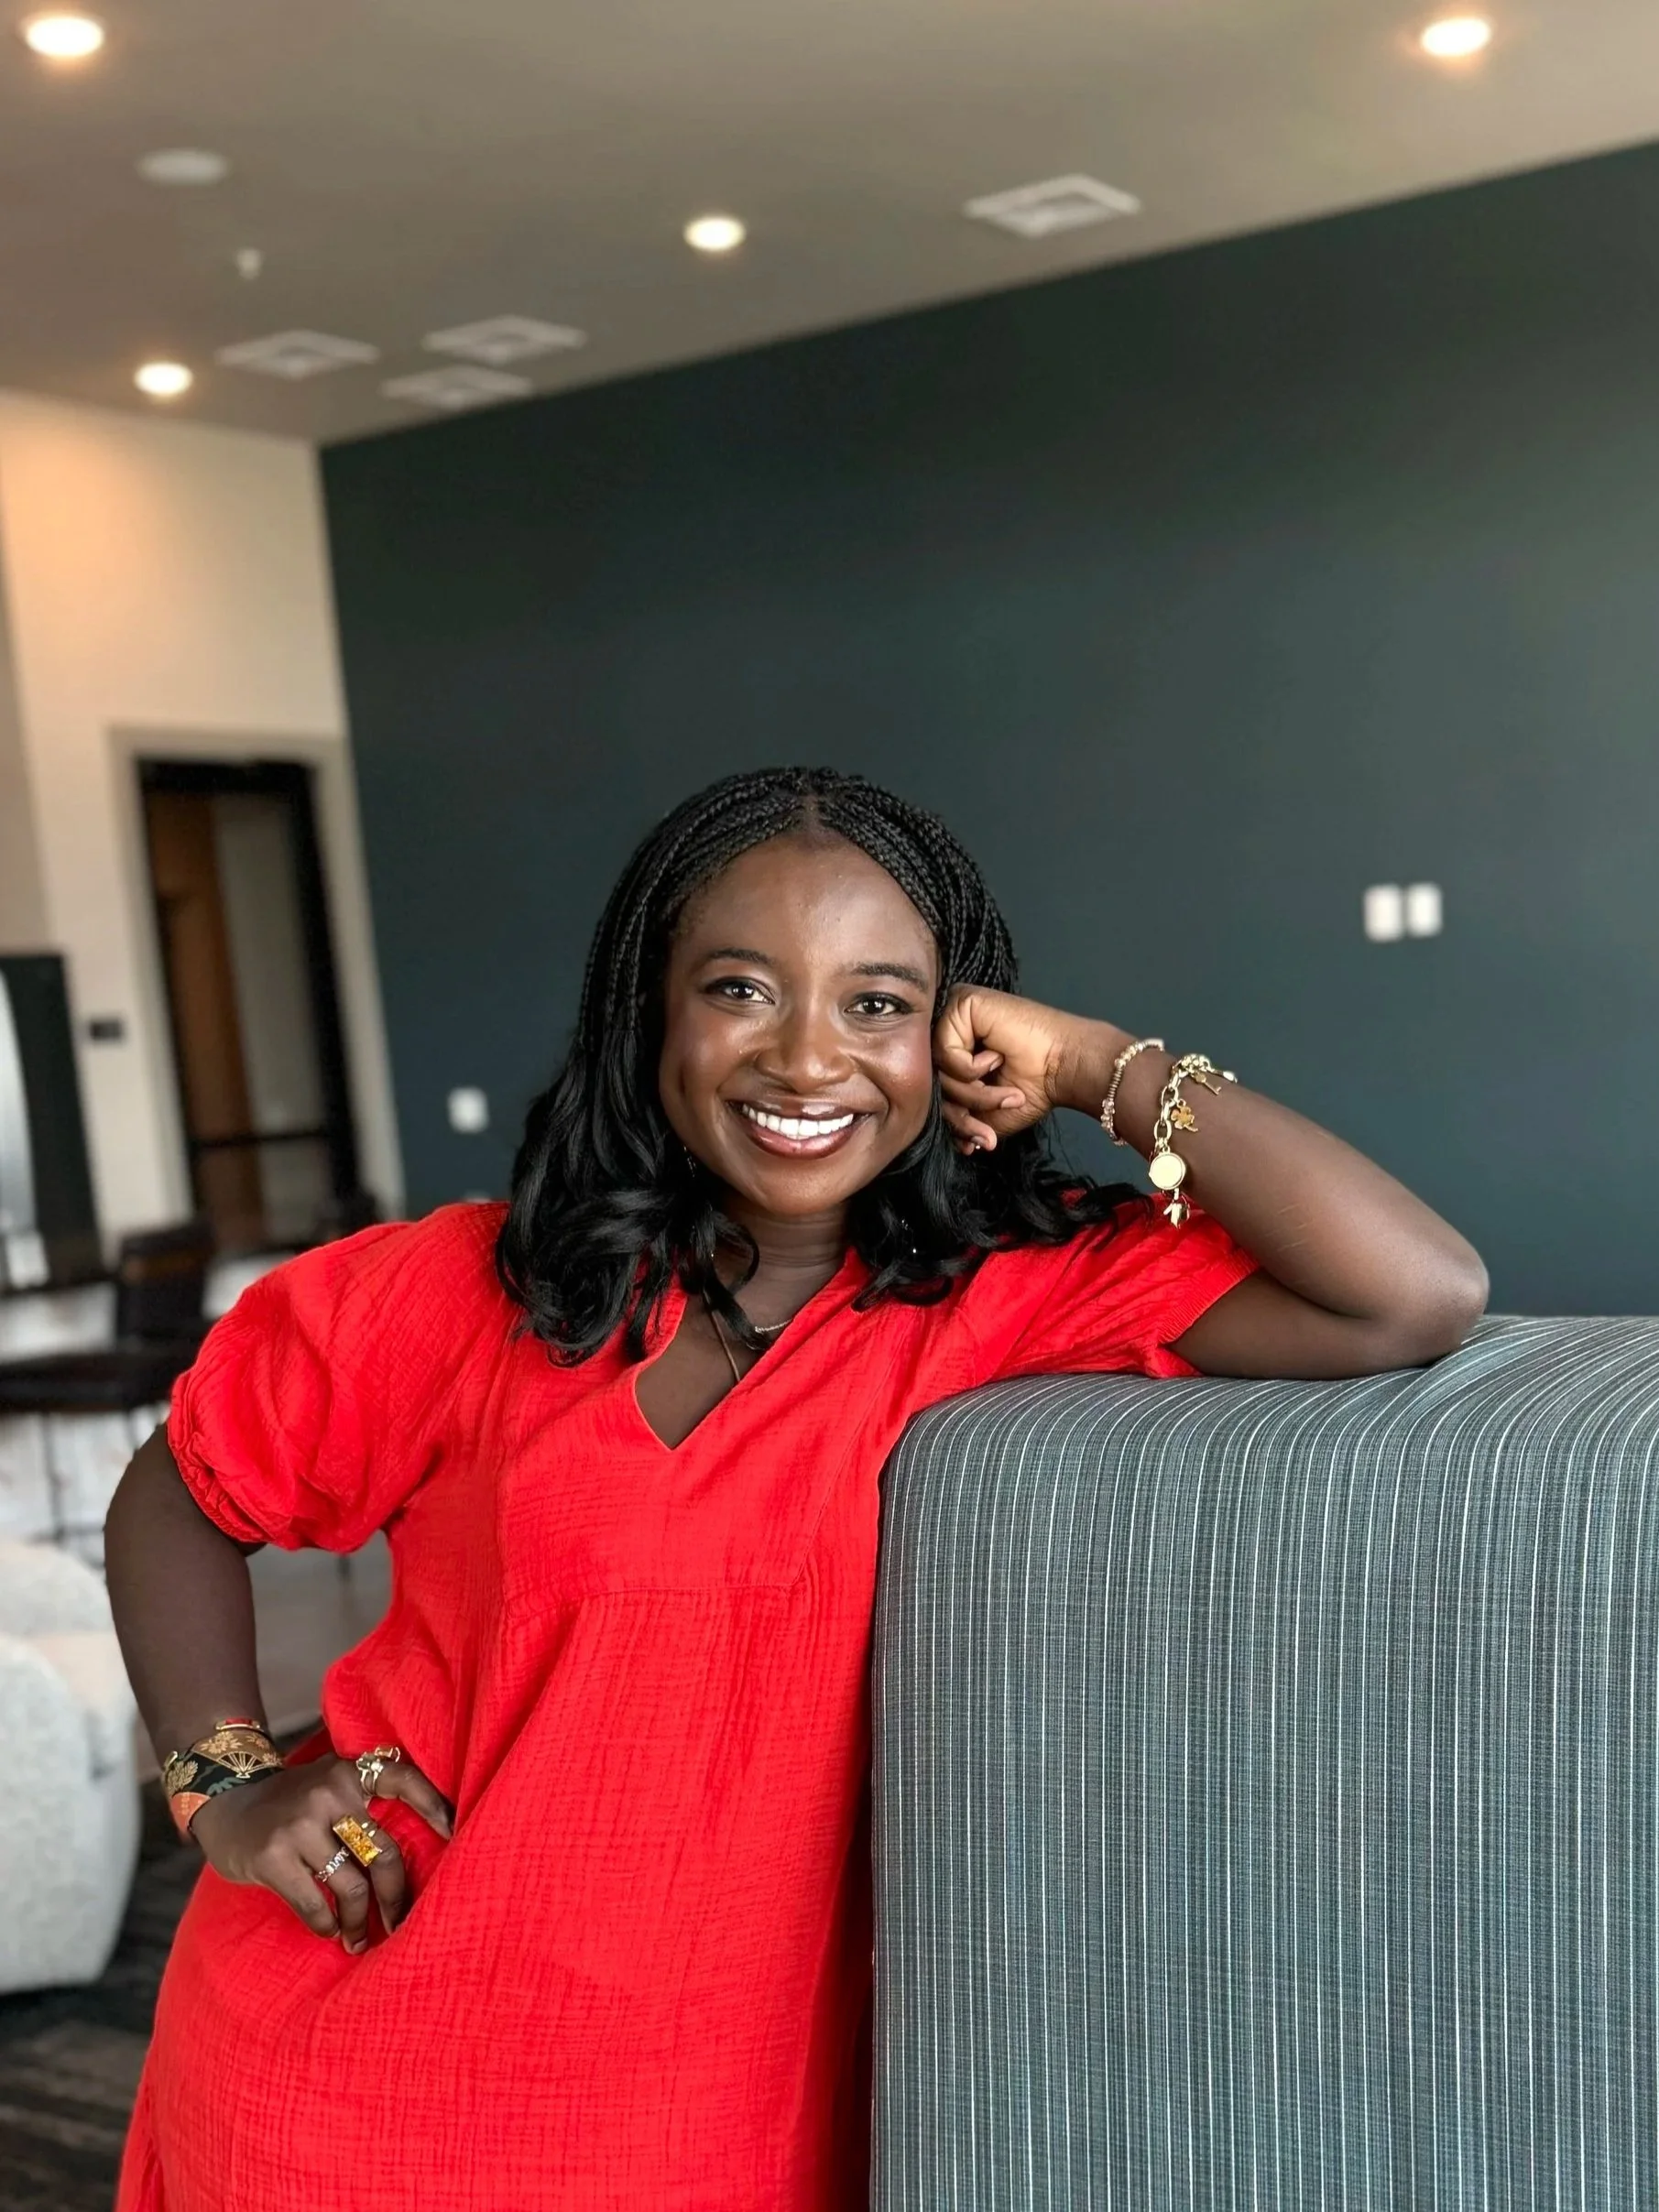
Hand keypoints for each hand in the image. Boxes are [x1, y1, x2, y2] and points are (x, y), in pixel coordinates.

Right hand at [190, 1753, 452, 1953]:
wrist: (226, 1802)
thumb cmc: (291, 1803)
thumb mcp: (329, 1785)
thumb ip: (364, 1805)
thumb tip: (421, 1851)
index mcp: (348, 1773)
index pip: (402, 1779)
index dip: (433, 1805)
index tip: (455, 1833)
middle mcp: (328, 1794)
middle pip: (385, 1855)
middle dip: (397, 1898)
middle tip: (400, 1924)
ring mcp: (299, 1826)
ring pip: (352, 1887)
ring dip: (360, 1922)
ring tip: (359, 1940)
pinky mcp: (272, 1857)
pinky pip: (316, 1905)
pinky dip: (327, 1925)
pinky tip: (330, 1931)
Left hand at [933, 986, 1121, 1153]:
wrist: (1065, 1069)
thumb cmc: (1035, 1086)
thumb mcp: (988, 1114)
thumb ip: (963, 1121)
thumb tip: (957, 1143)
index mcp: (955, 1050)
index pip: (934, 1088)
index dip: (955, 1119)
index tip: (979, 1139)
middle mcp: (951, 1029)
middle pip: (931, 1079)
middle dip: (961, 1115)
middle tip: (989, 1130)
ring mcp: (953, 1014)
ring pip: (937, 1068)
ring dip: (972, 1094)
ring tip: (1006, 1093)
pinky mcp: (961, 1002)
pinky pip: (944, 1049)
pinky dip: (970, 1067)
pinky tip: (997, 1056)